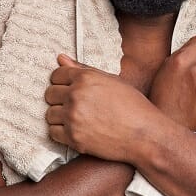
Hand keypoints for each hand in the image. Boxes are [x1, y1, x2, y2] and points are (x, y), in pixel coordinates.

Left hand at [44, 54, 163, 163]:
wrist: (145, 134)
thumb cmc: (133, 106)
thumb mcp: (111, 81)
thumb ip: (83, 69)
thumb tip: (60, 58)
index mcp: (86, 78)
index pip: (56, 75)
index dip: (61, 83)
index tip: (68, 90)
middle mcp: (77, 95)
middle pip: (50, 94)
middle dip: (59, 99)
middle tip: (75, 107)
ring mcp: (73, 116)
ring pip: (50, 114)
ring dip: (60, 117)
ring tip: (77, 119)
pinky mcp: (73, 137)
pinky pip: (53, 132)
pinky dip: (62, 133)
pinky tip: (76, 130)